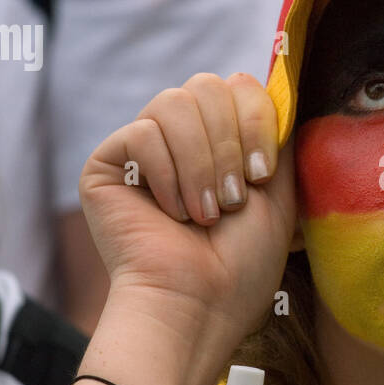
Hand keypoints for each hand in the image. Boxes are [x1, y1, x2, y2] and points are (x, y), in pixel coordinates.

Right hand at [78, 72, 295, 358]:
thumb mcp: (277, 190)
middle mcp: (180, 139)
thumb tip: (268, 82)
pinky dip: (167, 175)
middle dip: (228, 142)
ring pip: (175, 102)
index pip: (237, 86)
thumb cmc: (242, 262)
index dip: (255, 120)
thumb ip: (273, 134)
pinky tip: (171, 213)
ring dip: (201, 163)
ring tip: (204, 212)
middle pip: (206, 85)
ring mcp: (142, 149)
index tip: (261, 175)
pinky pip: (143, 132)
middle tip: (232, 198)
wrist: (200, 302)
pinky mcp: (107, 163)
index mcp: (220, 141)